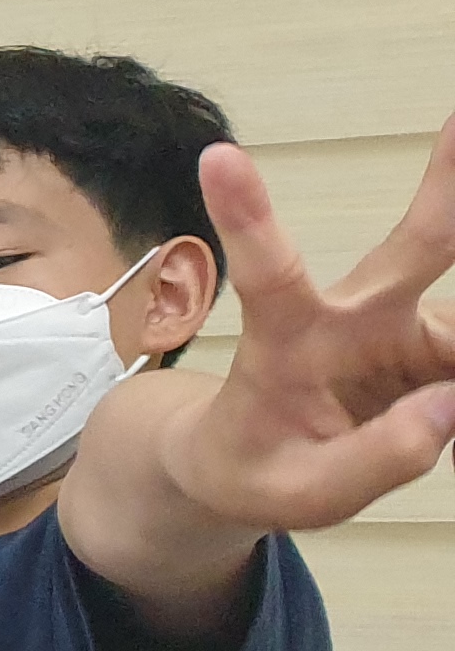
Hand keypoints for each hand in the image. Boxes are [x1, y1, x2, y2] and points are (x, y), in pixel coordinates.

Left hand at [158, 123, 454, 530]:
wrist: (243, 458)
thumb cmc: (252, 468)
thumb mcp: (297, 494)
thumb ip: (373, 461)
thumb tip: (449, 406)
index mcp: (288, 341)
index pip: (268, 276)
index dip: (249, 218)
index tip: (218, 156)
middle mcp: (351, 316)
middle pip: (417, 245)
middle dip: (452, 179)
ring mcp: (398, 324)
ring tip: (442, 382)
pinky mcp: (433, 341)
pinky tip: (447, 399)